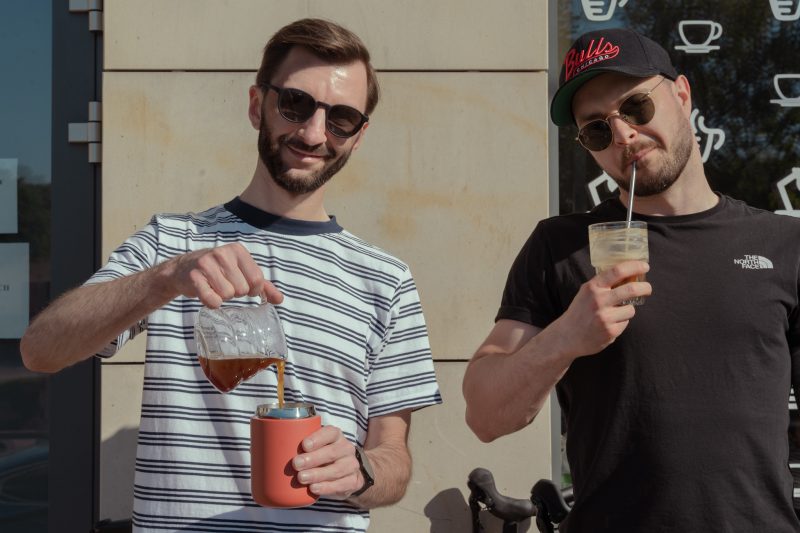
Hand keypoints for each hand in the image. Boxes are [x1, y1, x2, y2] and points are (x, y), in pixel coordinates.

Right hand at [164, 243, 282, 307]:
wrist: (183, 269)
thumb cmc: (218, 272)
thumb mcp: (241, 272)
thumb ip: (262, 286)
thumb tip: (280, 299)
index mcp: (238, 250)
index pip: (257, 279)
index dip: (253, 290)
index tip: (244, 287)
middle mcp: (223, 253)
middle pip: (243, 289)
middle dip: (236, 293)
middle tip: (225, 285)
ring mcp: (207, 264)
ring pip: (228, 295)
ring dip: (223, 297)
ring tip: (215, 287)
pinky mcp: (194, 277)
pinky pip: (212, 300)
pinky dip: (212, 303)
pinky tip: (207, 294)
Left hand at [292, 425, 362, 499]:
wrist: (345, 473)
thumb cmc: (322, 456)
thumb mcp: (315, 446)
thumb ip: (298, 444)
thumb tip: (268, 445)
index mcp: (335, 436)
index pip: (330, 433)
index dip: (317, 438)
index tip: (303, 445)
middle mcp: (346, 448)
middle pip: (331, 452)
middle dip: (312, 459)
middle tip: (296, 464)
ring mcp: (351, 465)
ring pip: (336, 469)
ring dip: (317, 474)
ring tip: (301, 478)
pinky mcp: (353, 481)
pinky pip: (341, 484)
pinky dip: (327, 487)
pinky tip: (314, 488)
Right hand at [554, 260, 650, 357]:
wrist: (567, 336)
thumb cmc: (579, 312)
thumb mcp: (586, 292)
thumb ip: (603, 284)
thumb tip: (627, 274)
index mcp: (592, 287)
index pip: (617, 271)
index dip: (634, 266)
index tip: (644, 266)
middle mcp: (599, 300)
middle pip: (631, 289)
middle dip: (645, 288)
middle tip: (648, 288)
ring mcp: (605, 317)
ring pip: (631, 309)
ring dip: (628, 310)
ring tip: (616, 314)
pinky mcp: (610, 331)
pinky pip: (625, 323)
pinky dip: (621, 322)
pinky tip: (609, 324)